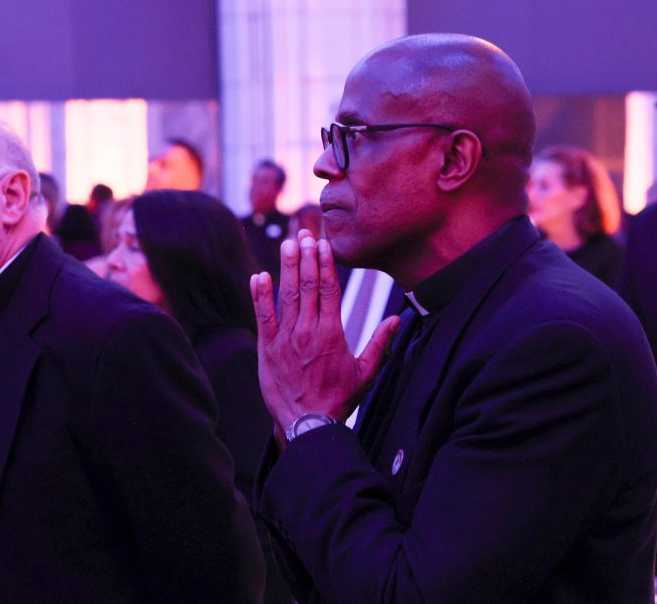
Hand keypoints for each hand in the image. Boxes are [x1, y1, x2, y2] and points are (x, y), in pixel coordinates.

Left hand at [250, 229, 399, 447]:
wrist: (308, 423)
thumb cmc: (339, 399)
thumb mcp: (366, 373)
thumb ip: (380, 343)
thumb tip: (397, 319)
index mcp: (332, 333)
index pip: (329, 289)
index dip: (325, 263)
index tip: (323, 243)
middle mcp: (309, 330)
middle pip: (307, 285)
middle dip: (306, 257)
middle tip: (304, 234)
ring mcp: (286, 338)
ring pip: (286, 295)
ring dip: (286, 267)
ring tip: (287, 244)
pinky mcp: (268, 348)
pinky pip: (263, 316)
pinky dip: (260, 295)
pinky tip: (259, 276)